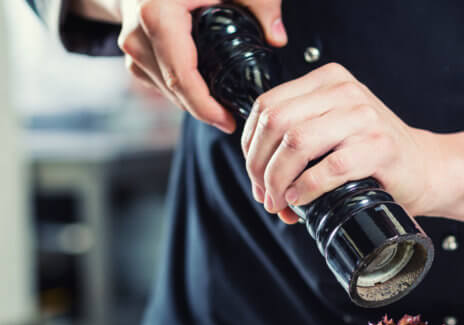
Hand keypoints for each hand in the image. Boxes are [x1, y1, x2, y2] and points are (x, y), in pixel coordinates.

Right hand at [109, 0, 286, 131]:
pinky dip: (180, 90)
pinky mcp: (133, 52)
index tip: (229, 122)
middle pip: (173, 88)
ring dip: (192, 102)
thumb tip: (279, 39)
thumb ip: (261, 4)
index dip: (206, 107)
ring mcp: (132, 45)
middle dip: (203, 110)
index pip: (182, 75)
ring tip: (222, 109)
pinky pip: (158, 81)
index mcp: (158, 15)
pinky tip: (203, 91)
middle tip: (232, 121)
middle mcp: (138, 34)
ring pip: (164, 88)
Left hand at [242, 63, 438, 223]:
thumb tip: (258, 178)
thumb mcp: (334, 128)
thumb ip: (297, 136)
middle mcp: (344, 91)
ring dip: (279, 180)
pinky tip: (302, 199)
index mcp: (327, 80)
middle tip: (266, 195)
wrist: (426, 167)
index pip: (266, 106)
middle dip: (260, 167)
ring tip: (281, 202)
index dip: (250, 146)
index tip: (255, 175)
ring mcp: (364, 116)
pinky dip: (307, 188)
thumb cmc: (375, 154)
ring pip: (296, 143)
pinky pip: (329, 167)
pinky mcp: (379, 146)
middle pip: (276, 123)